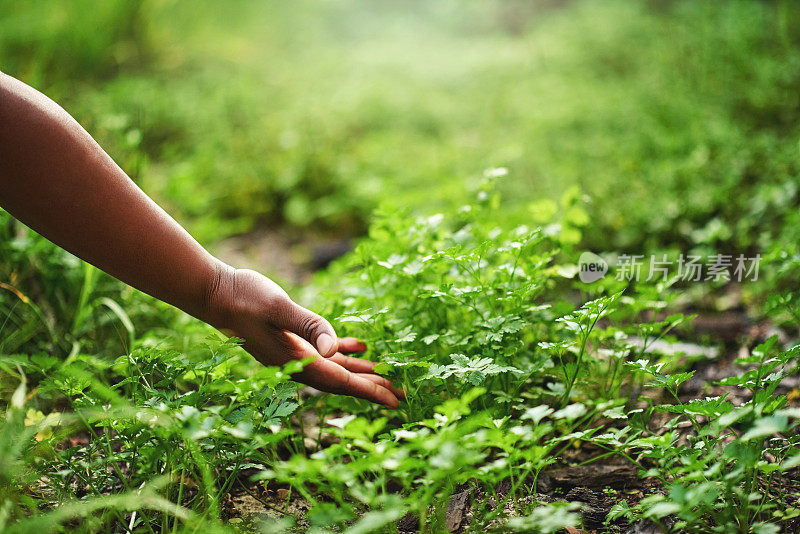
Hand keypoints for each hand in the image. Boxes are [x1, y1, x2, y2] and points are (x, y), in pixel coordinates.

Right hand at [208, 267, 403, 407]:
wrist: (215, 292)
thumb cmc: (244, 297)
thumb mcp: (279, 307)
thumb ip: (309, 326)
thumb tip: (335, 350)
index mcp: (294, 361)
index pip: (339, 380)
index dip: (368, 390)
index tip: (392, 401)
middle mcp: (295, 364)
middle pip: (342, 381)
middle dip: (372, 388)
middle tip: (402, 395)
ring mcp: (293, 354)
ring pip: (336, 368)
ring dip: (362, 372)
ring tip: (389, 377)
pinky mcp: (291, 342)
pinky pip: (324, 352)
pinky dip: (345, 351)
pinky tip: (361, 346)